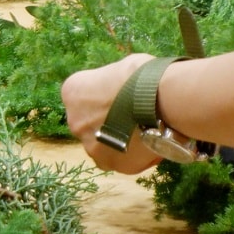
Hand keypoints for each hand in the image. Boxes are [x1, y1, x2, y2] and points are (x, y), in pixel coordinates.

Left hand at [61, 53, 162, 173]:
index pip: (82, 97)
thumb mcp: (118, 69)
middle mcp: (75, 121)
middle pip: (90, 124)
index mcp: (72, 91)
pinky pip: (121, 161)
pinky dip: (133, 156)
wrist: (160, 100)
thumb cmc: (141, 76)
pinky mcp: (112, 165)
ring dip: (119, 141)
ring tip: (144, 132)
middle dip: (108, 122)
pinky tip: (150, 144)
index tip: (120, 97)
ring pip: (103, 145)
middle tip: (132, 117)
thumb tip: (121, 86)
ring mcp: (91, 146)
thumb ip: (112, 83)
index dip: (103, 98)